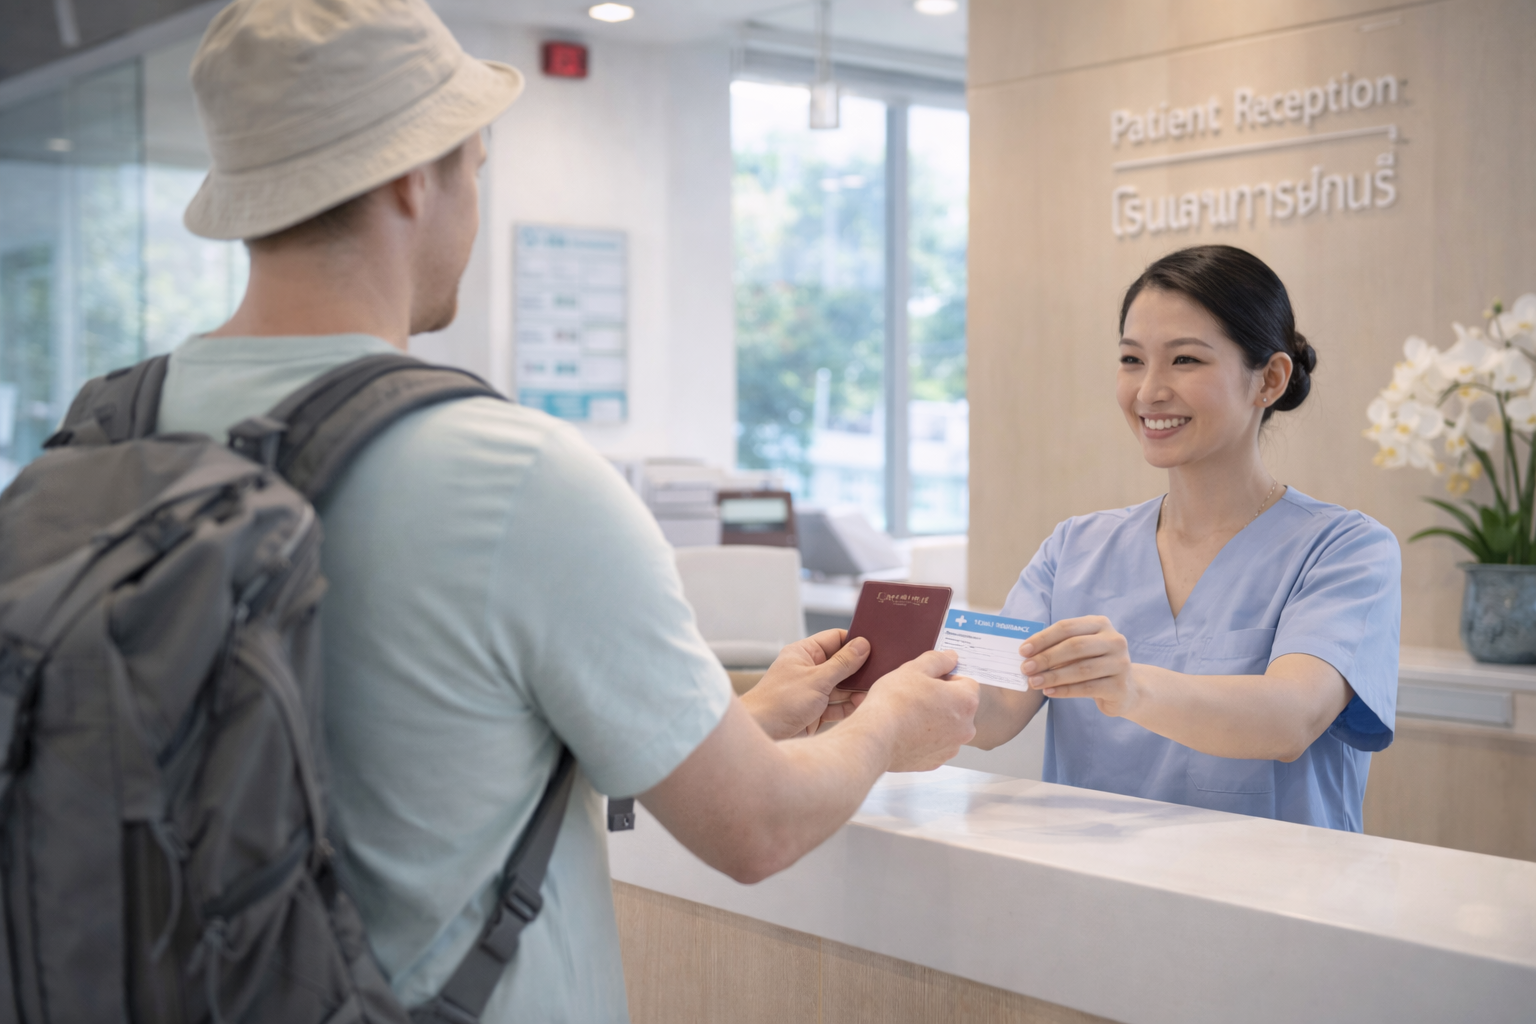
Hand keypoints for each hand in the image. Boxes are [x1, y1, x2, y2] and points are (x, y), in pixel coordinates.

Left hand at [741, 630, 870, 739]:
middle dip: (860, 669)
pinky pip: (838, 706)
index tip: (877, 646)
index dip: (855, 641)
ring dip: (856, 690)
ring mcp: (813, 691)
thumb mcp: (817, 679)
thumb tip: (863, 645)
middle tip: (881, 671)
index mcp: (804, 653)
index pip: (835, 639)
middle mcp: (809, 670)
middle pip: (842, 664)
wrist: (762, 734)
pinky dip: (850, 706)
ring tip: (874, 692)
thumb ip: (842, 663)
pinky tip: (863, 706)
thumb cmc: (780, 701)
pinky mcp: (816, 712)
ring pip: (842, 686)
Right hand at [857, 650, 979, 771]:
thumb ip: (938, 660)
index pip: (967, 682)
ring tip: (909, 714)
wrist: (876, 738)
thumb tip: (950, 658)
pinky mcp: (935, 761)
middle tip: (916, 696)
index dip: (947, 678)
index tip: (929, 680)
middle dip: (942, 699)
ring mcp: (951, 747)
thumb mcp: (914, 668)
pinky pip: (935, 744)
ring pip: (947, 726)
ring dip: (934, 719)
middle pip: (958, 706)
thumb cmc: (895, 703)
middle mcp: (965, 727)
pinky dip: (925, 737)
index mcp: (966, 701)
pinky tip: (906, 731)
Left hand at [1020, 615, 1135, 716]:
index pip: (1067, 627)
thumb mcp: (1079, 649)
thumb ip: (1058, 646)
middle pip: (1074, 646)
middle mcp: (1114, 640)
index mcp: (1101, 624)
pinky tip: (1049, 692)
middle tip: (1026, 668)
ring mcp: (1120, 663)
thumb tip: (1027, 653)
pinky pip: (1087, 688)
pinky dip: (1065, 690)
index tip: (1023, 650)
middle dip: (1046, 658)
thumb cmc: (1093, 664)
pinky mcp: (1120, 686)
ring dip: (1052, 676)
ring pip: (1080, 669)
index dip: (1043, 638)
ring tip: (1033, 682)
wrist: (1124, 690)